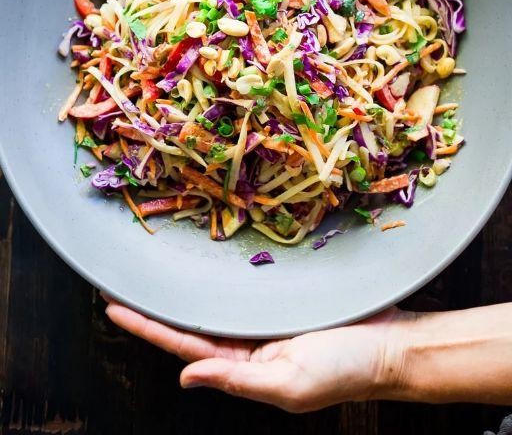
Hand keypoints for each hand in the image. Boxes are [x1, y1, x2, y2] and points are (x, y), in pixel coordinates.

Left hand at [104, 297, 407, 411]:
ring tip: (156, 268)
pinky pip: (245, 288)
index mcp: (244, 366)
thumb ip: (236, 380)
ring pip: (216, 301)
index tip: (113, 306)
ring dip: (186, 287)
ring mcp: (266, 319)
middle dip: (158, 304)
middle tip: (124, 278)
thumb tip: (186, 377)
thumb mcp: (289, 383)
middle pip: (193, 320)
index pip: (184, 344)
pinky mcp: (285, 299)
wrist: (392, 344)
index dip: (147, 327)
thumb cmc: (346, 369)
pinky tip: (208, 261)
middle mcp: (249, 342)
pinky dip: (223, 276)